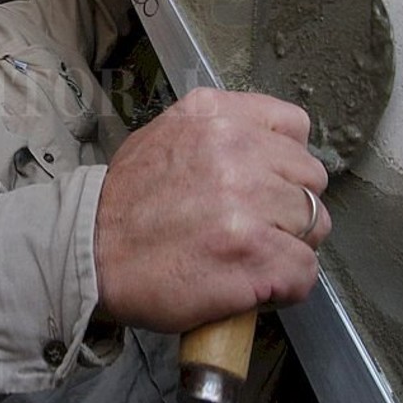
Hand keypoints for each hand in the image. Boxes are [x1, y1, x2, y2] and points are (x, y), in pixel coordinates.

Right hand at [94, 88, 330, 332]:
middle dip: (290, 207)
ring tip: (252, 257)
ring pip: (315, 224)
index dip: (285, 162)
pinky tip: (254, 286)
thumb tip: (266, 151)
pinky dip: (285, 287)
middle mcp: (236, 150)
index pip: (294, 126)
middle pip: (310, 179)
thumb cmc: (123, 206)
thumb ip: (218, 133)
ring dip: (291, 247)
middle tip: (257, 227)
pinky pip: (304, 272)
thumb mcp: (165, 136)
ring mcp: (248, 204)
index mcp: (215, 116)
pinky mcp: (254, 256)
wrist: (87, 255)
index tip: (268, 183)